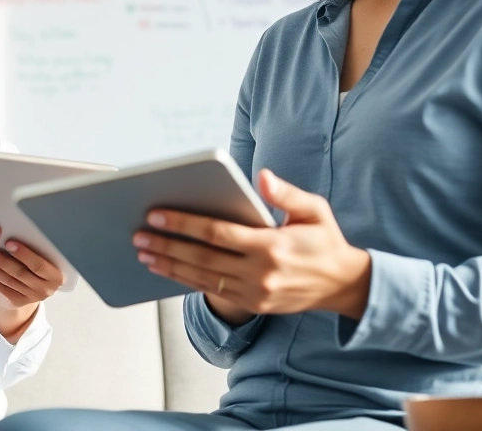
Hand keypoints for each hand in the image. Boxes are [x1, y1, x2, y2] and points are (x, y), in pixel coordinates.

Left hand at [0, 240, 62, 342]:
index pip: (39, 265)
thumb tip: (14, 230)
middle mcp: (46, 289)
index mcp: (56, 276)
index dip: (24, 254)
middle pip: (20, 273)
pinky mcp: (17, 302)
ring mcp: (31, 297)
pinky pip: (0, 287)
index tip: (9, 242)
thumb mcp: (43, 259)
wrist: (33, 288)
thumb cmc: (37, 265)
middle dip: (1, 260)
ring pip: (8, 280)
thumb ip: (36, 250)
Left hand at [133, 168, 371, 319]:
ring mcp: (257, 294)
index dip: (185, 224)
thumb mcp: (314, 209)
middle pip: (203, 258)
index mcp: (273, 245)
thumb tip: (262, 176)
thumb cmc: (324, 238)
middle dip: (167, 246)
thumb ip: (286, 193)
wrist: (343, 284)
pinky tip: (167, 270)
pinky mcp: (255, 305)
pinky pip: (214, 292)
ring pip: (203, 279)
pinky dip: (187, 281)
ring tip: (144, 254)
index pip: (219, 234)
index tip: (156, 215)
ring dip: (171, 266)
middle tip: (138, 235)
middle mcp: (262, 273)